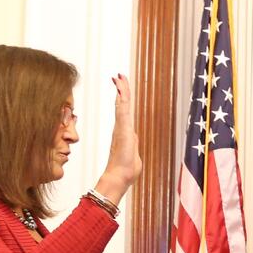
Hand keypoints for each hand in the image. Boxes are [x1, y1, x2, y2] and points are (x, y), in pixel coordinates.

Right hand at [95, 74, 140, 204]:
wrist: (120, 177)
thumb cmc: (126, 170)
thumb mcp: (134, 154)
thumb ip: (133, 144)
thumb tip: (133, 138)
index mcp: (124, 131)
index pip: (124, 110)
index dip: (123, 97)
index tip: (120, 86)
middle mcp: (121, 127)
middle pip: (122, 104)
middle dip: (121, 89)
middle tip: (118, 75)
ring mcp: (121, 128)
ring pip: (122, 105)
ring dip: (122, 90)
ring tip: (119, 77)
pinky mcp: (123, 131)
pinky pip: (123, 112)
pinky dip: (122, 100)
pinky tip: (120, 91)